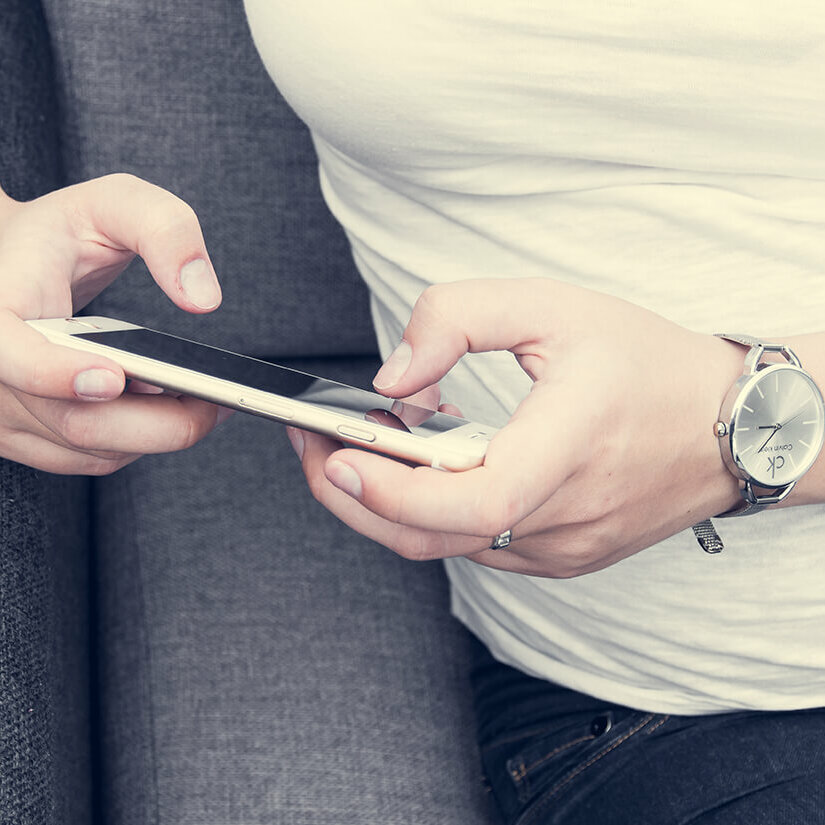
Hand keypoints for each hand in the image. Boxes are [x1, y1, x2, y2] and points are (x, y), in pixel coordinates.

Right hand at [0, 174, 225, 473]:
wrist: (13, 262)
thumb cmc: (61, 234)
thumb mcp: (114, 203)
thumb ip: (165, 230)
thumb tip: (202, 296)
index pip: (7, 353)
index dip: (54, 374)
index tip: (113, 377)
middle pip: (75, 422)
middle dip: (159, 421)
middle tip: (214, 399)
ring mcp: (2, 409)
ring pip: (89, 450)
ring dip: (155, 434)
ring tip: (199, 399)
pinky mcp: (23, 434)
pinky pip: (89, 459)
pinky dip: (136, 442)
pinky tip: (163, 410)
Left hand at [291, 278, 744, 577]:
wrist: (732, 426)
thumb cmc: (648, 363)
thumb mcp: (553, 307)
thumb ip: (460, 319)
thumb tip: (393, 378)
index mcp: (570, 448)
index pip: (471, 500)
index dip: (392, 489)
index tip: (332, 456)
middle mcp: (566, 517)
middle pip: (433, 537)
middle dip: (355, 499)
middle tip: (314, 447)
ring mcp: (563, 548)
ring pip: (448, 546)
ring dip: (391, 502)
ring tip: (365, 445)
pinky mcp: (561, 556)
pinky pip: (476, 547)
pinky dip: (434, 512)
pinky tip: (424, 468)